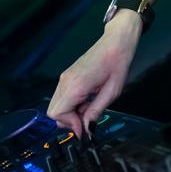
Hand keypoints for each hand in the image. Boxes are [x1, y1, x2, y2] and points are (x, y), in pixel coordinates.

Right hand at [46, 11, 142, 137]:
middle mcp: (66, 81)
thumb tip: (87, 129)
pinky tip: (86, 100)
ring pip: (57, 105)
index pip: (58, 114)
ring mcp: (65, 77)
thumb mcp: (111, 93)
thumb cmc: (117, 63)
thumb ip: (95, 112)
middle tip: (87, 119)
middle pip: (53, 112)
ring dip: (71, 112)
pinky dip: (71, 104)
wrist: (116, 43)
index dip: (71, 125)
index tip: (85, 127)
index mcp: (75, 85)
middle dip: (69, 120)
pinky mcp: (68, 76)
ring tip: (89, 107)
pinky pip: (62, 97)